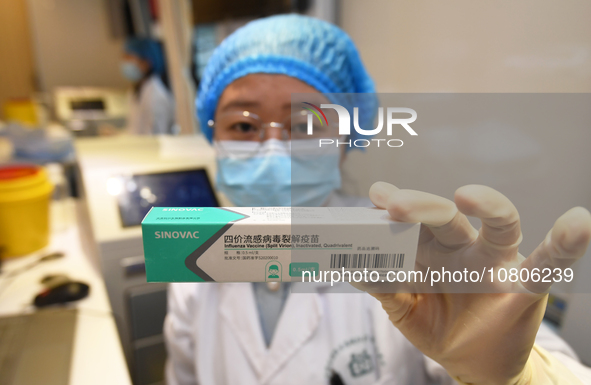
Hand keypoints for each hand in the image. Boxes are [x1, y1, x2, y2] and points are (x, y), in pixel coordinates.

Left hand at [364, 182, 590, 384]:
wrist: (471, 362)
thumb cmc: (435, 324)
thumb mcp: (403, 308)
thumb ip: (383, 285)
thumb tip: (352, 267)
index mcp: (430, 250)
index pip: (412, 223)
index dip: (394, 208)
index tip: (376, 194)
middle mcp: (463, 247)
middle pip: (447, 219)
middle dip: (422, 207)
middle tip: (394, 203)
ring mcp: (496, 263)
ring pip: (499, 226)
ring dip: (487, 207)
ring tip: (467, 195)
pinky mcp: (525, 285)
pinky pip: (548, 263)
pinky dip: (565, 244)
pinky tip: (578, 222)